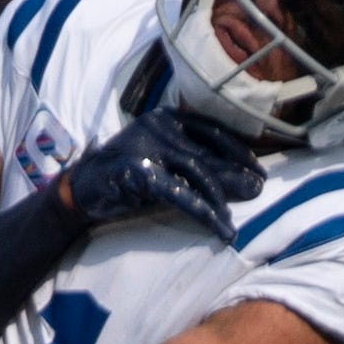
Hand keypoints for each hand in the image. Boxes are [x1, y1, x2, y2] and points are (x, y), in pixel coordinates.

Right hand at [60, 107, 264, 240]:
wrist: (83, 185)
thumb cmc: (130, 173)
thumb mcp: (166, 164)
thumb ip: (200, 167)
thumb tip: (247, 181)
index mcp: (168, 117)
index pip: (213, 131)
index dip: (239, 151)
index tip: (259, 169)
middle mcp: (159, 126)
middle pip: (208, 153)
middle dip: (236, 175)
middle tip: (259, 191)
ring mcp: (147, 147)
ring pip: (197, 172)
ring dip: (219, 199)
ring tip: (233, 222)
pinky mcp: (138, 171)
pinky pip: (179, 193)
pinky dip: (202, 212)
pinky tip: (218, 226)